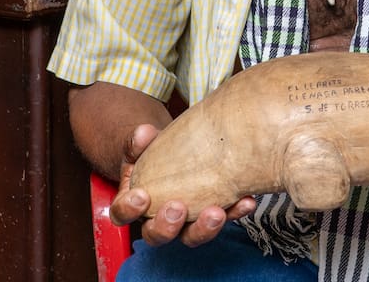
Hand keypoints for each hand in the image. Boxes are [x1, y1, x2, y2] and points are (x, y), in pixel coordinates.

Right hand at [109, 123, 257, 246]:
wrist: (177, 150)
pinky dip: (235, 211)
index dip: (129, 209)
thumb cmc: (154, 150)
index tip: (141, 196)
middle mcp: (157, 219)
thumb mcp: (142, 143)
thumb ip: (139, 139)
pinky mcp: (211, 215)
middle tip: (178, 207)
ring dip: (205, 227)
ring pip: (191, 236)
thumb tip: (143, 133)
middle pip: (157, 235)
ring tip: (217, 212)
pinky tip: (246, 200)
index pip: (122, 214)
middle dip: (167, 225)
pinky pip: (223, 218)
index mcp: (133, 202)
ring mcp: (186, 221)